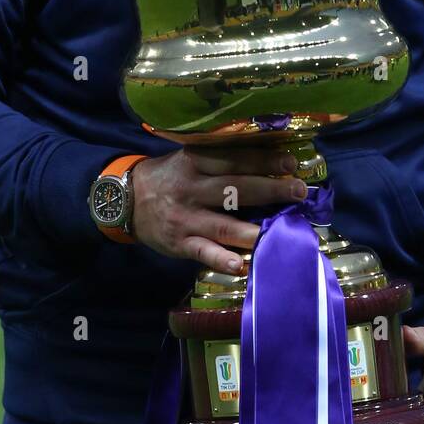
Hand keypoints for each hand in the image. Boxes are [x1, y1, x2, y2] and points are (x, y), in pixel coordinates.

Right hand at [130, 147, 307, 273]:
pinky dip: (220, 259)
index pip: (234, 160)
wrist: (125, 200)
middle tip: (299, 192)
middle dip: (270, 190)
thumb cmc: (169, 177)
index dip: (263, 160)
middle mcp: (192, 189)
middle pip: (235, 189)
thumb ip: (220, 159)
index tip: (291, 163)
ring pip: (222, 224)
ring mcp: (186, 218)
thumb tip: (266, 159)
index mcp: (196, 162)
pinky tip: (239, 265)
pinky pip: (202, 252)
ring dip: (252, 231)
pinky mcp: (179, 242)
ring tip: (277, 234)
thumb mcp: (189, 159)